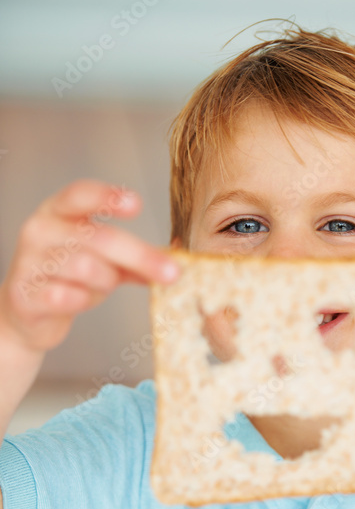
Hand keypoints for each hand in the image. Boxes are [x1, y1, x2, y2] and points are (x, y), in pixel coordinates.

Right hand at [0, 179, 180, 353]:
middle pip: (98, 237)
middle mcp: (40, 230)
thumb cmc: (70, 279)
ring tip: (101, 285)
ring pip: (87, 268)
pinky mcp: (25, 295)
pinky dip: (83, 300)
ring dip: (106, 281)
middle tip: (172, 272)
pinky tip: (78, 299)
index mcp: (58, 212)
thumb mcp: (103, 261)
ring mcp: (29, 262)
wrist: (29, 314)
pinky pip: (68, 297)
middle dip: (139, 255)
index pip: (80, 194)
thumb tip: (176, 261)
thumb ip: (135, 259)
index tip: (136, 204)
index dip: (108, 196)